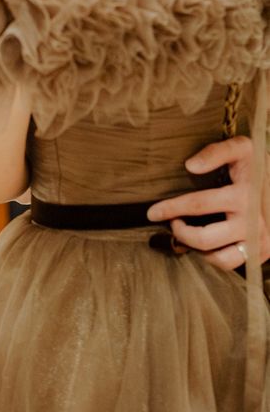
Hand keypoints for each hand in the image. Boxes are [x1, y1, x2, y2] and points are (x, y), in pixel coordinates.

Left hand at [147, 136, 269, 269]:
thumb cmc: (259, 167)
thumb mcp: (244, 148)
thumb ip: (217, 152)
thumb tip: (190, 165)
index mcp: (245, 194)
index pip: (198, 204)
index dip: (171, 209)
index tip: (152, 212)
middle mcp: (253, 221)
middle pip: (204, 238)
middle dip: (180, 232)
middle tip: (172, 223)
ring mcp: (259, 239)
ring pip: (219, 258)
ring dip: (196, 249)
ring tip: (186, 234)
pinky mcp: (262, 252)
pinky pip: (231, 263)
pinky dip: (212, 258)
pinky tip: (204, 244)